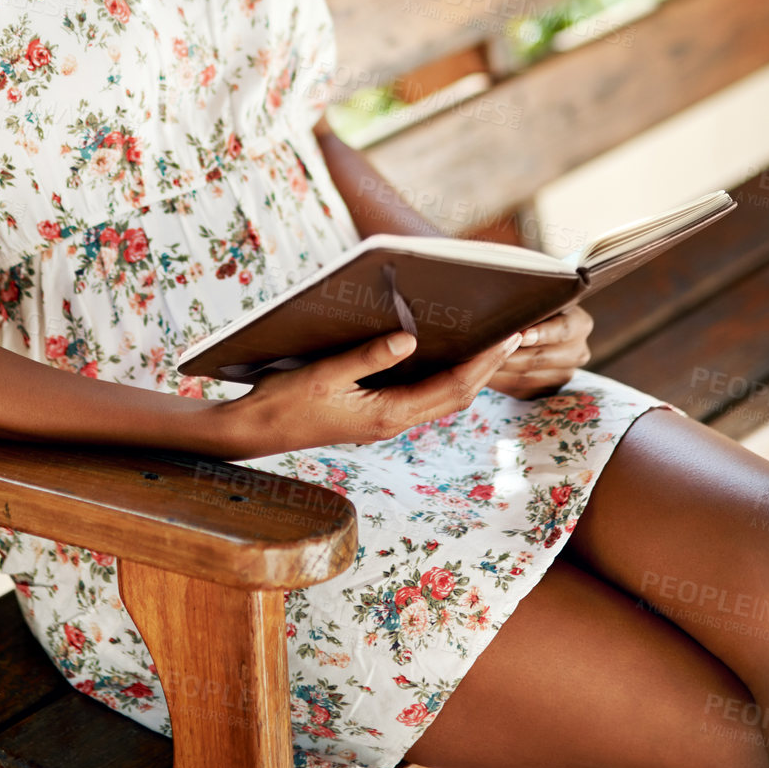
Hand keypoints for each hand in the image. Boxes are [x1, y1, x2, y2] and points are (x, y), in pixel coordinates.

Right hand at [216, 328, 525, 456]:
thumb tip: (410, 339)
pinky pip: (420, 396)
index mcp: (386, 414)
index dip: (483, 363)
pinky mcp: (373, 415)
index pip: (451, 387)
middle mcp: (392, 422)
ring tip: (490, 344)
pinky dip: (442, 376)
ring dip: (469, 373)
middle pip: (455, 395)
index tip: (508, 338)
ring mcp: (383, 421)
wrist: (254, 432)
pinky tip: (443, 356)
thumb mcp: (324, 374)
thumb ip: (367, 356)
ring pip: (441, 398)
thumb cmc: (284, 402)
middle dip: (487, 367)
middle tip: (514, 335)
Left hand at [483, 304, 593, 398]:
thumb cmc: (530, 301)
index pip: (562, 330)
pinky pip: (520, 390)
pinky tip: (481, 370)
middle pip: (541, 358)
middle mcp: (577, 352)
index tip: (521, 334)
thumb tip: (504, 306)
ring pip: (527, 377)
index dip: (541, 333)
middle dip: (510, 354)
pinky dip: (499, 381)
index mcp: (580, 324)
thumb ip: (527, 301)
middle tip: (485, 348)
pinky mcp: (547, 390)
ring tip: (476, 359)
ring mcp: (563, 374)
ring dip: (499, 369)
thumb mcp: (535, 295)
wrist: (533, 321)